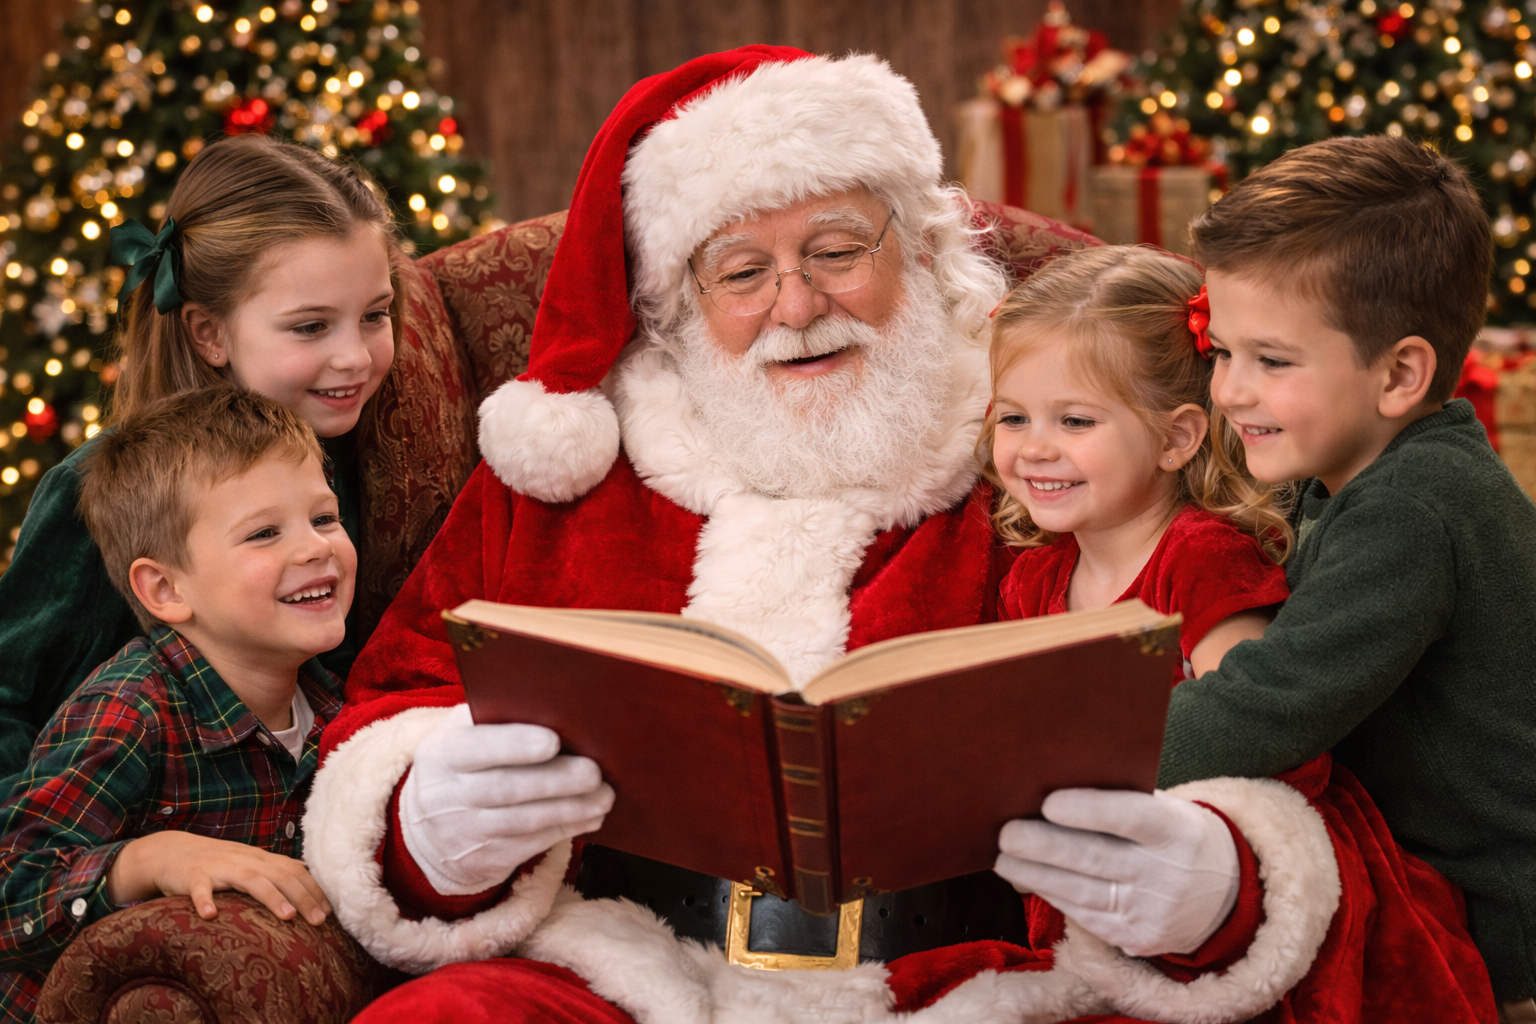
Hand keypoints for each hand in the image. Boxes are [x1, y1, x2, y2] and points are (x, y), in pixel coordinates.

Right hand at [106, 831, 330, 923]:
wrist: (172, 851)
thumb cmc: (218, 863)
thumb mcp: (250, 864)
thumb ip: (277, 871)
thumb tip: (311, 878)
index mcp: (261, 859)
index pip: (296, 871)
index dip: (315, 889)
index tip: (332, 911)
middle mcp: (245, 860)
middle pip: (281, 875)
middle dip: (304, 897)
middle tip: (320, 920)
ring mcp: (219, 867)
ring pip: (250, 879)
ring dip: (270, 897)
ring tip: (287, 916)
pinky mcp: (192, 877)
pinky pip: (199, 888)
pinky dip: (204, 901)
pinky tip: (210, 916)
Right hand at [400, 704, 614, 894]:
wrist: (428, 830)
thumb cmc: (463, 764)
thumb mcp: (460, 735)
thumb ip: (493, 718)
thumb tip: (553, 707)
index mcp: (442, 753)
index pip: (476, 747)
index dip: (515, 745)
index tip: (553, 741)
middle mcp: (447, 795)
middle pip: (506, 788)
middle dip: (555, 781)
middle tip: (594, 772)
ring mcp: (464, 832)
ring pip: (524, 821)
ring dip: (570, 808)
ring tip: (604, 796)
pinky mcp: (484, 859)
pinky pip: (531, 844)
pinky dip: (566, 829)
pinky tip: (591, 816)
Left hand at [994, 789, 1239, 956]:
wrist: (1226, 896)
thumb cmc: (1177, 837)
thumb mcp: (1169, 811)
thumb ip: (1123, 801)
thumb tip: (1054, 790)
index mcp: (1177, 831)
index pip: (1132, 817)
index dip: (1089, 811)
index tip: (1048, 802)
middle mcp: (1166, 875)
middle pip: (1096, 859)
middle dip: (1044, 847)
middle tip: (1006, 834)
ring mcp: (1150, 913)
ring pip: (1081, 892)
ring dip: (1035, 874)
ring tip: (1003, 857)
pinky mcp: (1135, 939)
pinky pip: (1083, 915)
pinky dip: (1051, 894)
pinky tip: (1027, 878)